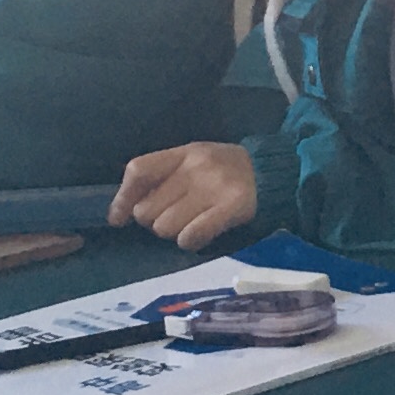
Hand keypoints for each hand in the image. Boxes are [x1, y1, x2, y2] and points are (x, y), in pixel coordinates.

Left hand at [114, 142, 259, 251]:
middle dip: (154, 220)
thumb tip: (123, 211)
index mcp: (184, 153)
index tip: (118, 219)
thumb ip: (163, 177)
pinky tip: (200, 235)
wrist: (276, 174)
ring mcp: (214, 187)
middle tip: (175, 217)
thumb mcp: (195, 161)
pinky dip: (190, 241)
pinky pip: (190, 236)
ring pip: (165, 227)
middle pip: (147, 209)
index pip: (139, 171)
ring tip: (192, 223)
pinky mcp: (231, 207)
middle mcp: (196, 167)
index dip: (123, 199)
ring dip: (174, 232)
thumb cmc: (227, 171)